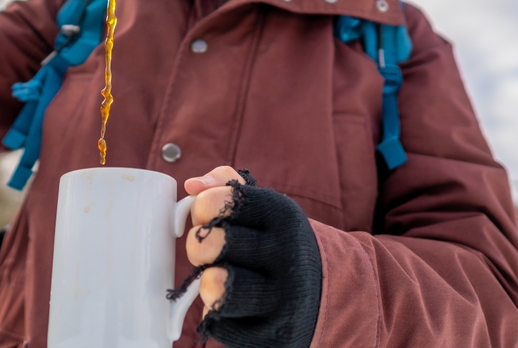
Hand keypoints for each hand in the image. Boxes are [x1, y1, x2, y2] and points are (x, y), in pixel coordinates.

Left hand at [183, 166, 322, 347]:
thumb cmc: (277, 242)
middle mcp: (288, 256)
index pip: (222, 201)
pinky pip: (220, 324)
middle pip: (212, 244)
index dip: (202, 208)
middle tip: (207, 251)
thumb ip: (226, 185)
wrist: (326, 291)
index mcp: (282, 214)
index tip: (206, 215)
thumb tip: (192, 185)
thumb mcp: (263, 207)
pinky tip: (232, 305)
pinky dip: (216, 313)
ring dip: (206, 283)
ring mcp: (283, 300)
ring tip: (214, 279)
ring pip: (216, 288)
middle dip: (198, 246)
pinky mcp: (274, 336)